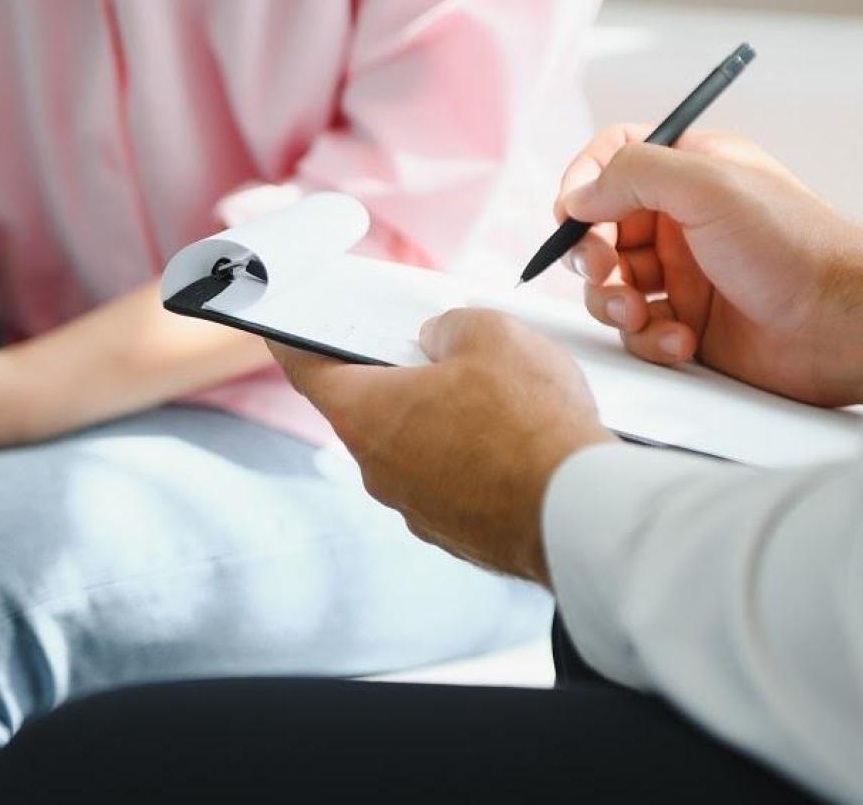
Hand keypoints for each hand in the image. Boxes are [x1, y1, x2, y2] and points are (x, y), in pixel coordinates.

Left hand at [271, 309, 613, 583]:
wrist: (579, 510)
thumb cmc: (529, 420)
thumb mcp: (489, 333)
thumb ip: (448, 328)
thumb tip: (440, 344)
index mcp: (365, 415)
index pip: (307, 370)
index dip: (294, 343)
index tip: (283, 332)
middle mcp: (377, 470)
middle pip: (369, 409)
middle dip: (398, 378)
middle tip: (436, 351)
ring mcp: (415, 509)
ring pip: (416, 449)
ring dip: (442, 422)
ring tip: (497, 399)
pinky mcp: (456, 534)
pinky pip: (452, 483)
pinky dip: (472, 461)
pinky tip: (515, 443)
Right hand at [557, 126, 862, 405]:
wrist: (843, 324)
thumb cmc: (793, 246)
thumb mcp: (708, 185)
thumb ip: (632, 173)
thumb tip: (577, 195)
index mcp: (691, 171)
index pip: (613, 158)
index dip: (584, 182)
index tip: (573, 214)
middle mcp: (683, 219)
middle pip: (599, 227)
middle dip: (589, 253)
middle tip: (603, 271)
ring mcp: (684, 273)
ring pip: (610, 284)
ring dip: (612, 302)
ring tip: (638, 316)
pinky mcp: (689, 323)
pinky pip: (639, 330)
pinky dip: (649, 338)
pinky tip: (681, 341)